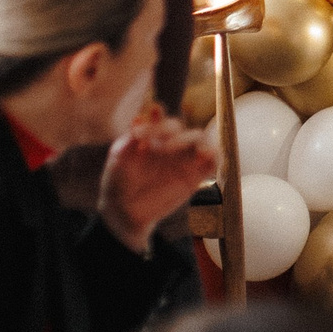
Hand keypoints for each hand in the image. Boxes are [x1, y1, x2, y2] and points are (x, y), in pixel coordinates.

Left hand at [100, 113, 216, 252]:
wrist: (124, 212)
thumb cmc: (119, 182)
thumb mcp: (118, 159)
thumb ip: (129, 140)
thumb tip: (138, 119)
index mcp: (154, 136)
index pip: (163, 120)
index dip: (157, 121)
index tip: (139, 134)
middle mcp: (171, 144)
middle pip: (182, 128)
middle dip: (173, 133)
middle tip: (162, 147)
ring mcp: (184, 160)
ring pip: (201, 139)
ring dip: (195, 140)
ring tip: (183, 150)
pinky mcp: (196, 176)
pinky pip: (213, 161)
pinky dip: (214, 155)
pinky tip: (203, 156)